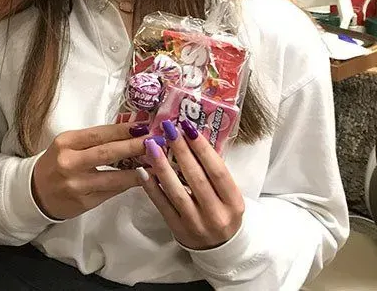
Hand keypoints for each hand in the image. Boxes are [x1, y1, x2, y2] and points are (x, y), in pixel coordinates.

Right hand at [31, 123, 149, 219]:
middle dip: (135, 146)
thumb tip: (129, 131)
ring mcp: (77, 184)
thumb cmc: (56, 163)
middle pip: (107, 152)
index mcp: (66, 142)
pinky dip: (128, 184)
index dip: (123, 130)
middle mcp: (69, 162)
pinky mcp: (84, 202)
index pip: (99, 133)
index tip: (144, 125)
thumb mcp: (68, 146)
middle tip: (157, 140)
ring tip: (157, 162)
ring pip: (114, 176)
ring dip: (138, 170)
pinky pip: (112, 191)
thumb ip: (94, 140)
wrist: (36, 192)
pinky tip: (142, 178)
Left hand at [137, 119, 244, 249]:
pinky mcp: (178, 230)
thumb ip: (213, 172)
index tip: (188, 127)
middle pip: (196, 178)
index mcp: (233, 202)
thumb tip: (191, 137)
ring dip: (162, 166)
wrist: (220, 249)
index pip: (218, 171)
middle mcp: (217, 214)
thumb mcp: (228, 195)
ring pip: (177, 191)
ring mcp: (196, 223)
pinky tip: (142, 170)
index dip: (202, 148)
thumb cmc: (223, 212)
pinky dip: (151, 187)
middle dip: (180, 151)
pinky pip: (162, 205)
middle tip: (168, 128)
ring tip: (151, 145)